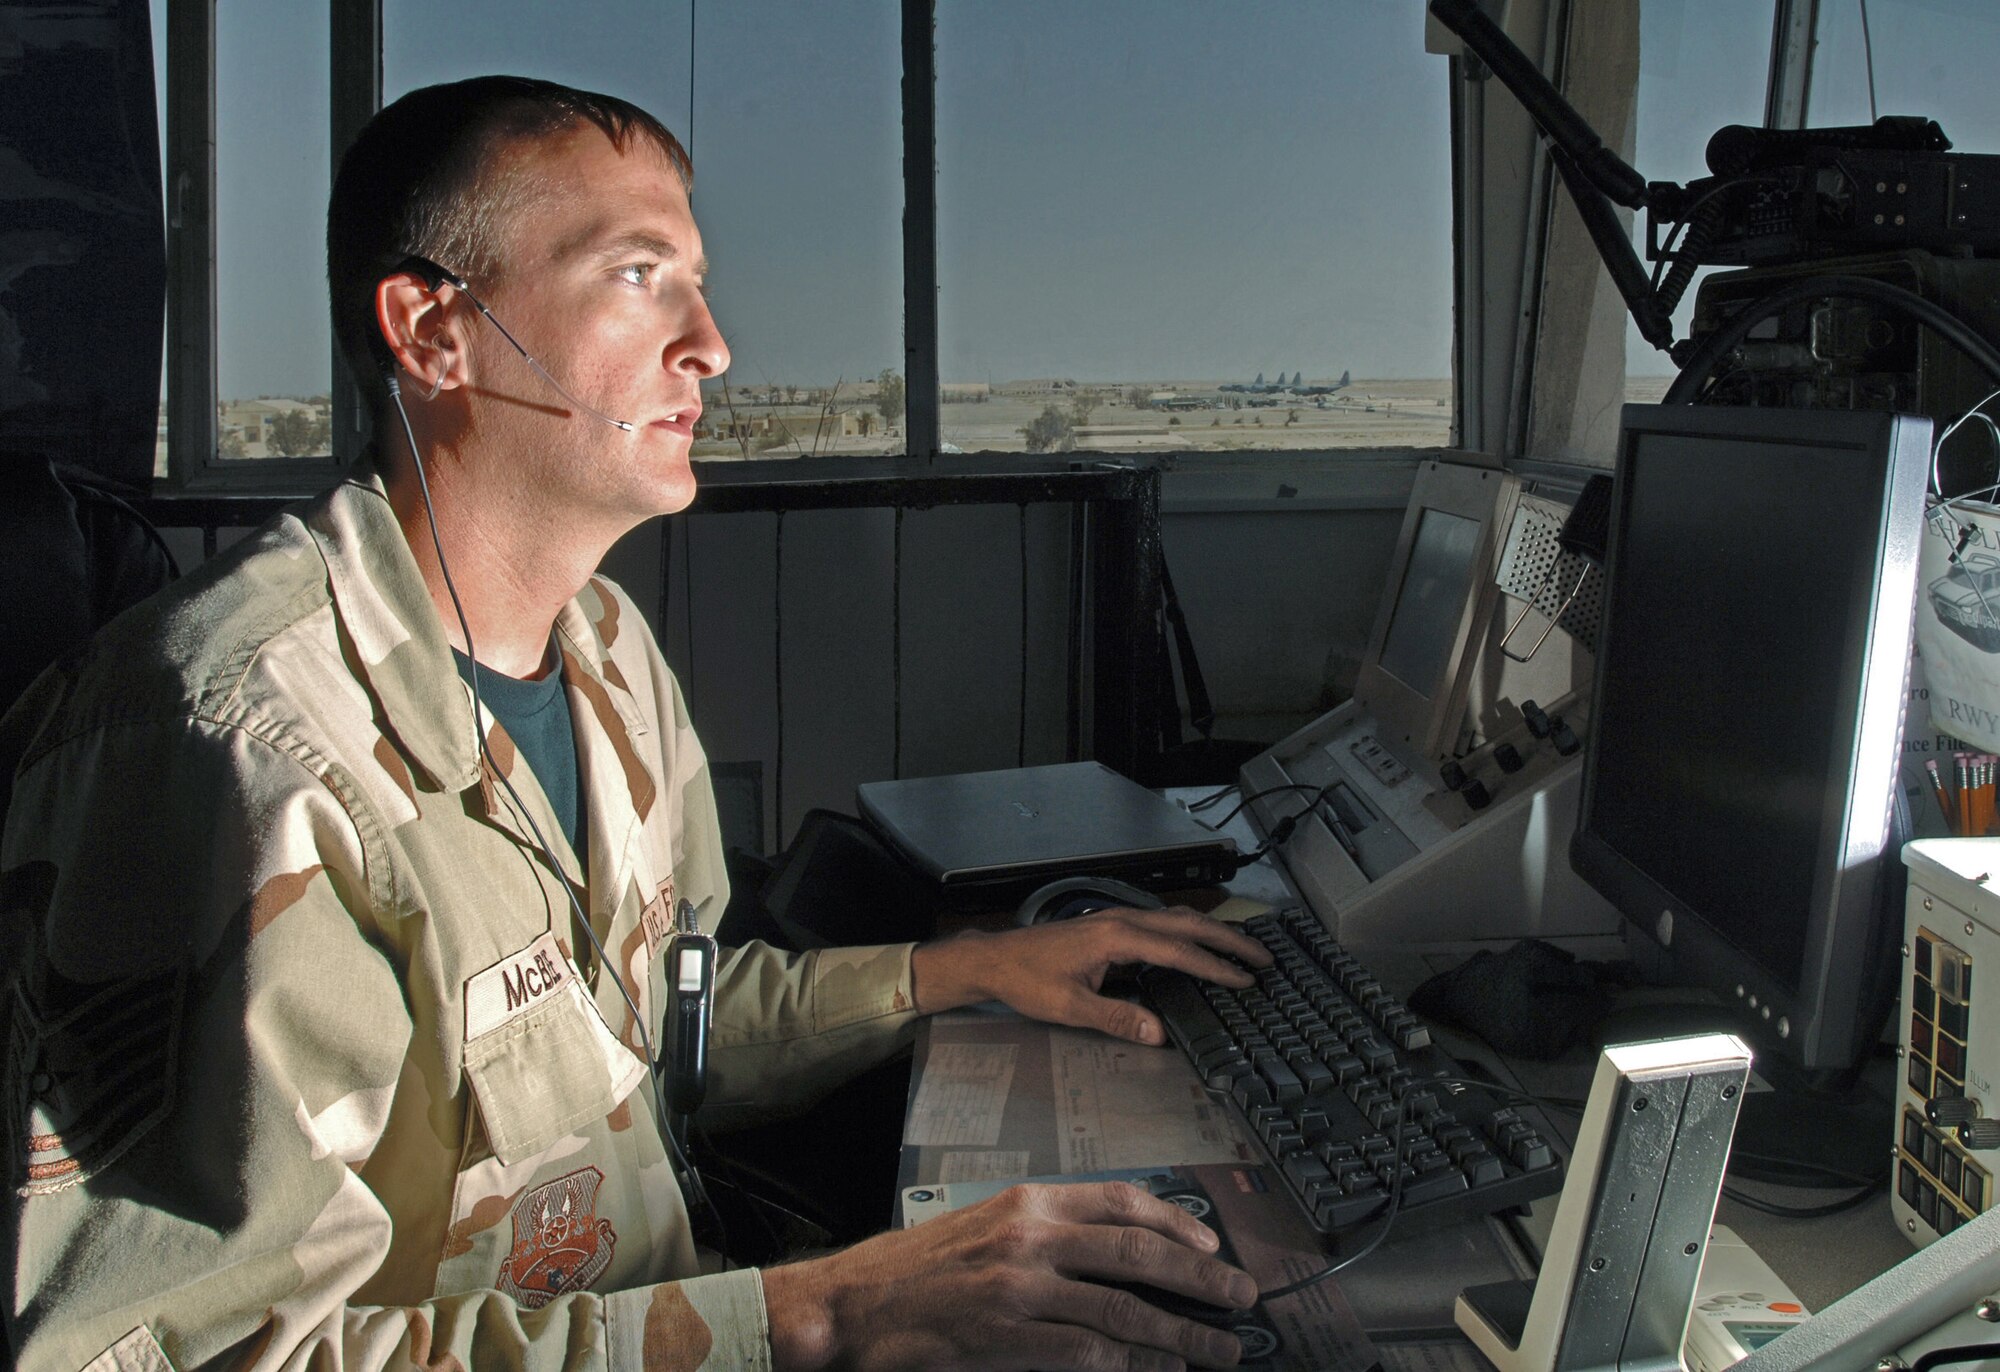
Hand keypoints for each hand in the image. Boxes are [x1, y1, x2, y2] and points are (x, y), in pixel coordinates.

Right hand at [761, 1180, 1257, 1370]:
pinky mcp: (1007, 1337)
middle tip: (1242, 1297)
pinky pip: (1089, 1352)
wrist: (850, 1307)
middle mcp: (1030, 1235)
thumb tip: (1114, 1256)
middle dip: (1201, 1276)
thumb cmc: (915, 1271)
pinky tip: (1161, 1369)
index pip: (1121, 1200)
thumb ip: (1045, 1234)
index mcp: (1027, 1200)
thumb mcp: (984, 1227)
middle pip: (1138, 1252)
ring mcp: (1019, 1288)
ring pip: (1125, 1308)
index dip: (1176, 1221)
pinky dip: (1134, 1363)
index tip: (1211, 1243)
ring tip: (1222, 1349)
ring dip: (1184, 1333)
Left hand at [911, 908, 1272, 1045]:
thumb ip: (1117, 1018)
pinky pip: (1161, 923)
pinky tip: (1199, 944)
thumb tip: (1159, 1033)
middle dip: (1228, 940)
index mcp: (1116, 938)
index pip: (1178, 952)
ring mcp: (1117, 919)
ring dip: (1212, 933)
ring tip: (1244, 949)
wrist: (996, 960)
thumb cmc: (1027, 981)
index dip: (1215, 966)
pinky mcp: (1111, 925)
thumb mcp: (1070, 1007)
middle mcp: (1121, 921)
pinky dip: (1189, 932)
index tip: (1246, 979)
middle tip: (1264, 957)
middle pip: (1187, 925)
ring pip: (1176, 919)